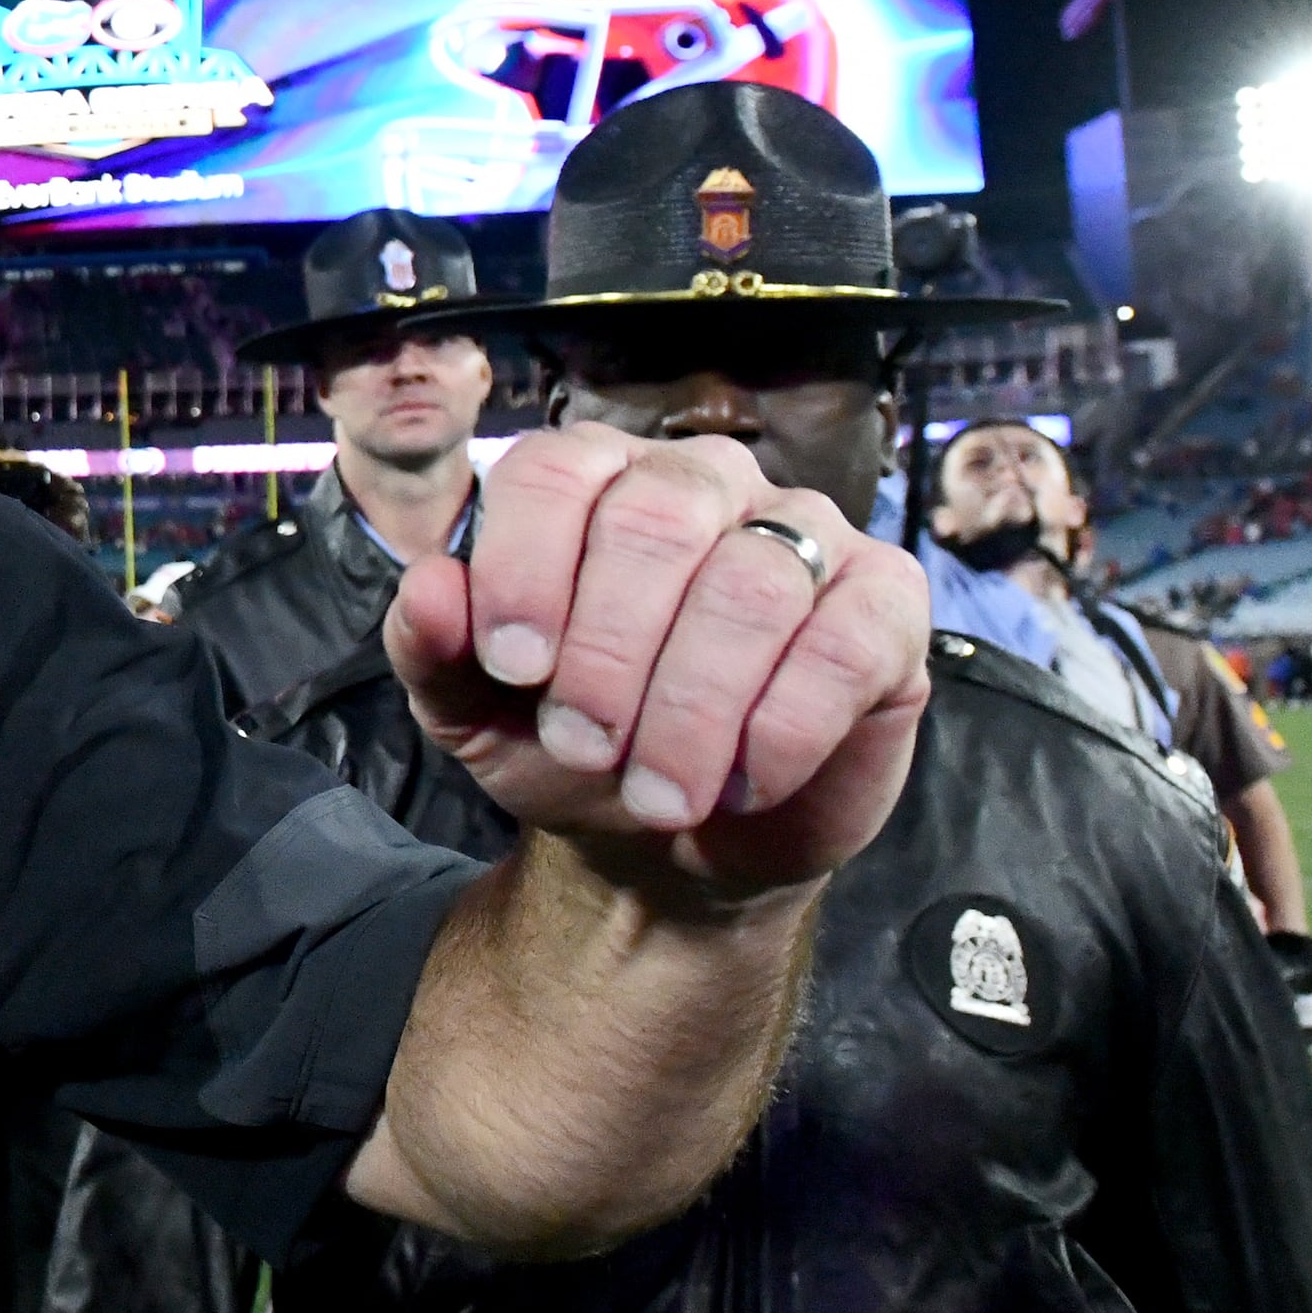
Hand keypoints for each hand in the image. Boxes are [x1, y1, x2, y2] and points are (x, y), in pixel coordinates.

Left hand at [386, 425, 927, 905]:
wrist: (670, 840)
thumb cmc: (567, 746)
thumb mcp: (473, 712)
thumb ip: (434, 648)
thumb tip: (426, 587)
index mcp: (594, 479)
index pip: (555, 472)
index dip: (527, 567)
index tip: (514, 668)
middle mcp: (702, 481)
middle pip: (654, 522)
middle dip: (608, 652)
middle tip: (583, 745)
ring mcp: (804, 532)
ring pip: (751, 586)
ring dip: (692, 706)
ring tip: (656, 792)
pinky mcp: (884, 603)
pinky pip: (844, 643)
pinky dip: (784, 727)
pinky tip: (743, 783)